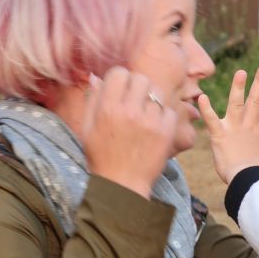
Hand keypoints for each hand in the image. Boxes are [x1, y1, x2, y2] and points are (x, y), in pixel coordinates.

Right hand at [80, 67, 176, 199]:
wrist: (122, 184)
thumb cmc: (102, 157)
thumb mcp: (88, 128)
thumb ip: (92, 100)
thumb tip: (96, 77)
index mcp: (108, 108)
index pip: (120, 73)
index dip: (121, 79)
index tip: (121, 89)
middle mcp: (130, 111)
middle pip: (141, 79)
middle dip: (138, 87)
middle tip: (135, 101)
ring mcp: (150, 121)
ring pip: (157, 93)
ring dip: (152, 101)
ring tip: (145, 115)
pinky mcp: (166, 132)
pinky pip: (170, 111)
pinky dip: (164, 117)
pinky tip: (155, 128)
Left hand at [198, 66, 258, 184]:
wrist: (248, 182)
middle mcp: (248, 127)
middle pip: (255, 102)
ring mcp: (233, 130)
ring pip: (236, 105)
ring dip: (237, 88)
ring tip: (240, 72)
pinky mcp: (219, 136)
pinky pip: (211, 120)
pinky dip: (206, 110)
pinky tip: (201, 97)